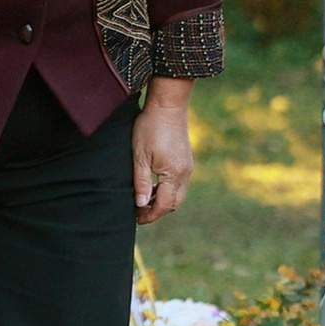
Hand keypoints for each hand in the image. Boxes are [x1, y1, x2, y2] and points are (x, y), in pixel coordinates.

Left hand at [133, 81, 195, 224]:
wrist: (168, 106)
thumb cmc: (150, 129)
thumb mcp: (140, 157)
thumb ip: (142, 183)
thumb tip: (141, 204)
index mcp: (174, 173)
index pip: (164, 204)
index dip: (150, 215)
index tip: (136, 219)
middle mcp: (185, 172)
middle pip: (175, 203)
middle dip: (158, 211)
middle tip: (139, 213)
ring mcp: (188, 166)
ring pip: (178, 194)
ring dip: (163, 200)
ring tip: (144, 199)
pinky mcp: (186, 160)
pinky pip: (179, 183)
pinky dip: (167, 190)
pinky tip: (154, 185)